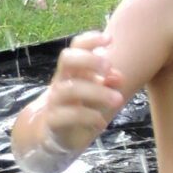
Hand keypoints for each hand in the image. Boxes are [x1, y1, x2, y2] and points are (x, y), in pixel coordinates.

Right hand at [35, 32, 126, 155]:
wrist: (56, 133)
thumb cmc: (81, 106)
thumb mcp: (98, 92)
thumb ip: (109, 82)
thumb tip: (119, 76)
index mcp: (73, 70)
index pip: (76, 47)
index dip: (90, 40)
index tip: (110, 39)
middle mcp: (62, 81)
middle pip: (67, 60)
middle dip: (88, 60)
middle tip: (108, 67)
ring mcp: (55, 100)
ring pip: (70, 89)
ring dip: (98, 92)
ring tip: (118, 99)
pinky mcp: (53, 121)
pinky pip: (67, 115)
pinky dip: (88, 117)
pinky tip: (101, 122)